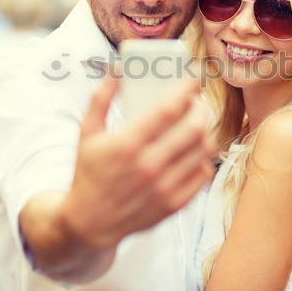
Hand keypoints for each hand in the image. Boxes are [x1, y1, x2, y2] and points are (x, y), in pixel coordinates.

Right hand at [60, 71, 214, 248]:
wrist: (88, 222)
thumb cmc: (89, 171)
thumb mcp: (86, 132)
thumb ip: (101, 98)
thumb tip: (118, 68)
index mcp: (126, 145)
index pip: (169, 109)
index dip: (187, 88)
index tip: (193, 77)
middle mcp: (148, 167)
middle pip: (194, 127)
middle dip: (201, 106)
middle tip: (196, 100)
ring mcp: (164, 188)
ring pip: (204, 149)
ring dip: (205, 129)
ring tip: (196, 122)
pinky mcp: (174, 204)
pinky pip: (204, 173)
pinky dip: (204, 156)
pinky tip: (193, 148)